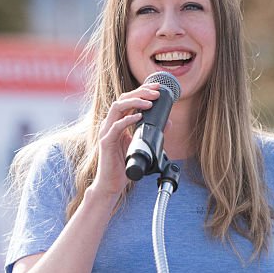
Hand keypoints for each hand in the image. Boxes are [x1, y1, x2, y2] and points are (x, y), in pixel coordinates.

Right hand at [88, 82, 162, 201]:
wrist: (110, 184)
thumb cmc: (123, 165)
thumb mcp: (141, 145)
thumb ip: (151, 132)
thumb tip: (168, 122)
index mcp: (117, 122)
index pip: (128, 99)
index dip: (142, 91)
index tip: (157, 88)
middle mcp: (110, 124)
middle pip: (122, 99)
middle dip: (140, 92)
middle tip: (156, 91)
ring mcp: (106, 132)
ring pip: (117, 107)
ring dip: (135, 102)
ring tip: (150, 102)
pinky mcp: (106, 143)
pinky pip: (116, 127)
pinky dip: (128, 120)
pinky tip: (139, 117)